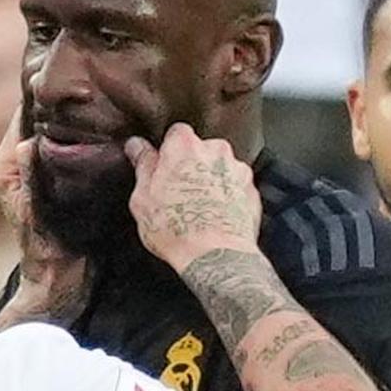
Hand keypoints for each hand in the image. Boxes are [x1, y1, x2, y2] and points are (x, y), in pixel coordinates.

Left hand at [0, 109, 88, 330]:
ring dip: (73, 121)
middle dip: (59, 107)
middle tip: (88, 87)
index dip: (39, 99)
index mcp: (5, 164)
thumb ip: (30, 174)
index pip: (20, 117)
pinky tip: (102, 127)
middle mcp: (18, 160)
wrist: (62, 273)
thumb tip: (26, 143)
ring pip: (55, 131)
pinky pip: (67, 145)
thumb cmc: (44, 244)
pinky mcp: (56, 173)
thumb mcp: (35, 209)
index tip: (62, 80)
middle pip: (38, 119)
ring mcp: (38, 166)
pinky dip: (81, 137)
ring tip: (99, 102)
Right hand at [125, 123, 261, 271]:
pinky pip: (236, 188)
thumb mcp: (142, 197)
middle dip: (191, 165)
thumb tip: (136, 145)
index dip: (168, 151)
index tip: (161, 167)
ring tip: (197, 209)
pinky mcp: (253, 193)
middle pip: (201, 149)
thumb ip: (143, 164)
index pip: (176, 132)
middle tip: (176, 193)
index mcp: (185, 145)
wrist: (216, 257)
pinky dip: (227, 198)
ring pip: (220, 168)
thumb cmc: (175, 228)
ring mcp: (238, 171)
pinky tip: (214, 217)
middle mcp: (216, 151)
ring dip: (211, 181)